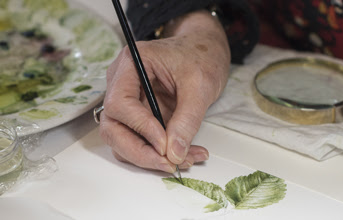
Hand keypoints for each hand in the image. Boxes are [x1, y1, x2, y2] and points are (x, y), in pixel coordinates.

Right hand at [99, 10, 229, 172]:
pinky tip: (184, 154)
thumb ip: (187, 119)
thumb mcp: (200, 85)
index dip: (140, 127)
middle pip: (113, 127)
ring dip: (151, 157)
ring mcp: (130, 102)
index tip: (164, 145)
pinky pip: (141, 141)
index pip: (119, 103)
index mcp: (131, 64)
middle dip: (140, 151)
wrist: (205, 51)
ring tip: (186, 160)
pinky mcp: (140, 116)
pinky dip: (159, 154)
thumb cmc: (201, 56)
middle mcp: (122, 84)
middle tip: (170, 164)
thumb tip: (174, 153)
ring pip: (123, 140)